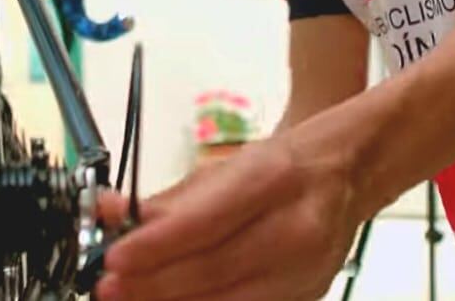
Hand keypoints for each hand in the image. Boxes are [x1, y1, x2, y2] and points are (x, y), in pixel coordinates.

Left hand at [94, 135, 358, 300]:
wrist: (348, 176)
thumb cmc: (283, 167)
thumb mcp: (225, 168)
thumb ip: (165, 199)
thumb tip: (107, 210)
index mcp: (273, 180)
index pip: (205, 223)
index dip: (155, 247)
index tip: (114, 258)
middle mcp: (294, 230)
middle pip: (212, 271)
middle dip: (152, 285)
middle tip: (107, 287)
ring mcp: (304, 272)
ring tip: (128, 298)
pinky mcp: (305, 299)